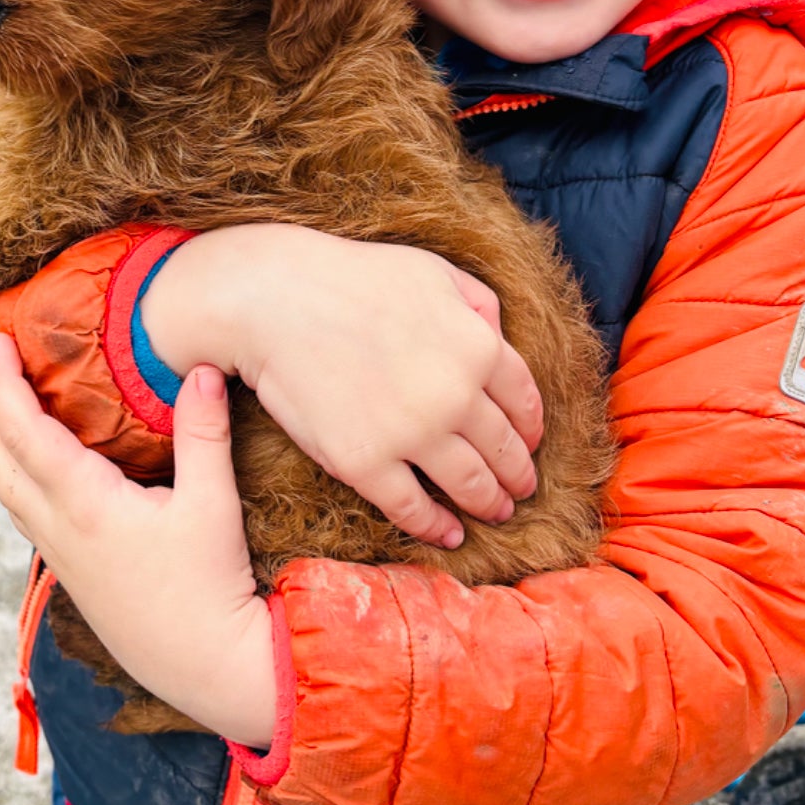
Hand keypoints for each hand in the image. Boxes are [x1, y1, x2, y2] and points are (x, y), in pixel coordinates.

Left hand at [0, 335, 276, 748]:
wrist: (205, 666)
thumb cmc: (210, 587)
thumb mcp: (213, 505)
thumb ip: (204, 433)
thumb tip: (202, 368)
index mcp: (84, 504)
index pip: (24, 431)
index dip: (2, 384)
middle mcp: (57, 528)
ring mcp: (58, 552)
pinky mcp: (69, 569)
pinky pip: (19, 508)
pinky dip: (7, 469)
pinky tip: (22, 458)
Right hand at [138, 226, 542, 550]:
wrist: (273, 300)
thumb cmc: (350, 278)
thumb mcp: (431, 271)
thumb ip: (478, 303)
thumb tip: (501, 336)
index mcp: (478, 347)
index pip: (525, 402)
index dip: (531, 430)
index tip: (531, 444)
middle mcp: (456, 396)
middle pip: (504, 450)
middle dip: (518, 475)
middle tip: (521, 490)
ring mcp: (412, 434)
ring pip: (470, 486)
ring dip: (489, 504)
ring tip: (495, 512)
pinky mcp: (366, 464)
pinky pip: (414, 510)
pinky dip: (438, 528)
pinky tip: (449, 534)